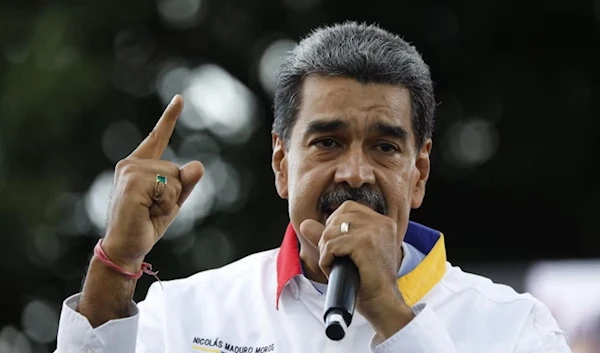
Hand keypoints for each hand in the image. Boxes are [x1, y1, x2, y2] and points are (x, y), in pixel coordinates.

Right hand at [102, 95, 203, 270]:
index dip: (169, 117)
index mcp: (140, 165)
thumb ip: (186, 183)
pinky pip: (169, 188)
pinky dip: (166, 204)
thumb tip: (198, 165)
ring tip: (148, 211)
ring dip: (170, 200)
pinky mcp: (132, 181)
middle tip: (152, 209)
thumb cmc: (147, 224)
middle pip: (177, 169)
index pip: (158, 138)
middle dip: (175, 194)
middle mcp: (132, 164)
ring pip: (175, 178)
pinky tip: (146, 211)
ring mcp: (130, 171)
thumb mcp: (173, 202)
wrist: (126, 247)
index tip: (180, 98)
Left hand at [300, 201, 413, 339]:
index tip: (336, 244)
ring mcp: (375, 231)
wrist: (382, 303)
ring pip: (332, 230)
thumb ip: (327, 236)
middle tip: (332, 257)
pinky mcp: (365, 243)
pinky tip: (332, 270)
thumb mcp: (347, 254)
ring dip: (325, 250)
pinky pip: (332, 245)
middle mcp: (381, 223)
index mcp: (383, 222)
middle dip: (327, 237)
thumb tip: (304, 224)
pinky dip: (326, 259)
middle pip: (338, 216)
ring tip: (333, 265)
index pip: (348, 207)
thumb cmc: (368, 282)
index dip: (334, 223)